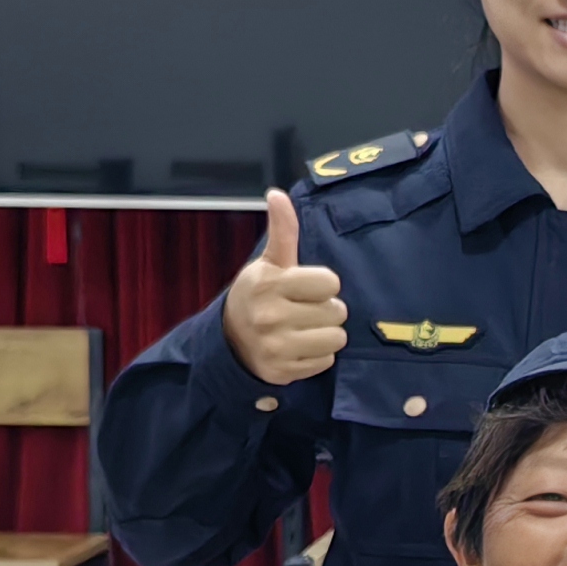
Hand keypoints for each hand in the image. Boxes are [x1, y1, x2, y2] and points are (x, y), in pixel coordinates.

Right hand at [219, 189, 347, 386]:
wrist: (229, 340)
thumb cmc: (258, 294)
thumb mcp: (269, 262)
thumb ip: (282, 231)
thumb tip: (277, 194)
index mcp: (270, 284)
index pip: (330, 283)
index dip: (323, 284)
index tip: (307, 287)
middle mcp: (271, 317)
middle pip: (337, 312)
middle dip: (326, 310)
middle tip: (305, 310)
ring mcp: (276, 347)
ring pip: (336, 338)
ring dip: (326, 334)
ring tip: (305, 328)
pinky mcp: (282, 371)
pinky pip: (326, 361)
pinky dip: (317, 355)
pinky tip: (299, 347)